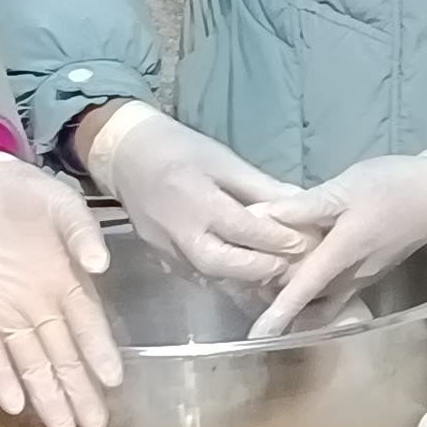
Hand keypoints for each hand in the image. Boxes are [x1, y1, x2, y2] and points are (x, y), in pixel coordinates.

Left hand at [0, 153, 125, 426]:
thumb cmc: (23, 193)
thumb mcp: (61, 204)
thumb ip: (81, 233)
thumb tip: (100, 265)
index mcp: (67, 281)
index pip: (88, 326)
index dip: (99, 352)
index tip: (114, 381)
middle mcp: (39, 305)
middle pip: (61, 354)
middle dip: (77, 389)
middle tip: (94, 424)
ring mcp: (4, 310)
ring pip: (28, 361)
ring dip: (44, 392)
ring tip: (62, 426)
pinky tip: (15, 403)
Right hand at [79, 104, 309, 287]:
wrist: (125, 155)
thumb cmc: (179, 148)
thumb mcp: (222, 159)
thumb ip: (260, 186)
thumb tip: (301, 204)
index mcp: (192, 195)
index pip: (237, 225)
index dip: (271, 237)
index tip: (300, 243)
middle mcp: (174, 227)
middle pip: (217, 261)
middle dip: (255, 268)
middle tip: (287, 266)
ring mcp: (162, 246)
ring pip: (205, 274)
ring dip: (241, 278)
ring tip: (271, 272)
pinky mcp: (157, 256)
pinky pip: (193, 274)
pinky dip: (221, 278)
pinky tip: (243, 274)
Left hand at [249, 150, 426, 338]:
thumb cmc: (392, 187)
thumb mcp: (345, 188)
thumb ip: (302, 206)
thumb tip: (259, 216)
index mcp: (342, 253)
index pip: (302, 289)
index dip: (278, 313)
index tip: (255, 336)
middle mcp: (350, 276)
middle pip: (305, 296)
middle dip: (274, 297)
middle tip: (241, 279)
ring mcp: (360, 279)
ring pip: (319, 297)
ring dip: (293, 295)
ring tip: (262, 280)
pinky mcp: (367, 275)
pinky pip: (333, 293)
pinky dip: (312, 292)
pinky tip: (299, 277)